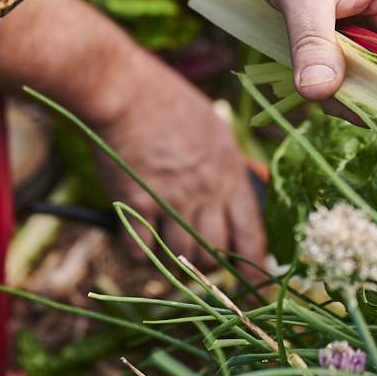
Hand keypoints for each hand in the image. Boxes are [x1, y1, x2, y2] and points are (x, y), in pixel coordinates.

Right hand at [0, 0, 264, 273]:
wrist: (123, 89)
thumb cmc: (164, 100)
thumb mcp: (210, 128)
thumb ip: (221, 165)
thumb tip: (226, 194)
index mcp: (230, 173)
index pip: (252, 235)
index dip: (254, 266)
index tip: (253, 286)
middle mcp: (207, 192)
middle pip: (215, 256)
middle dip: (205, 266)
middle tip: (191, 258)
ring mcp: (173, 200)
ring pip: (181, 258)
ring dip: (170, 260)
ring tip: (160, 244)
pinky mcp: (138, 204)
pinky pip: (142, 252)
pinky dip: (138, 254)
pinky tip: (133, 240)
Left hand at [246, 0, 376, 100]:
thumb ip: (312, 40)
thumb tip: (319, 92)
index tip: (359, 112)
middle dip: (359, 94)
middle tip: (314, 94)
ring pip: (372, 75)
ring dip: (340, 85)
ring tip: (305, 83)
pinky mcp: (364, 27)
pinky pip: (356, 63)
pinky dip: (331, 72)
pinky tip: (307, 76)